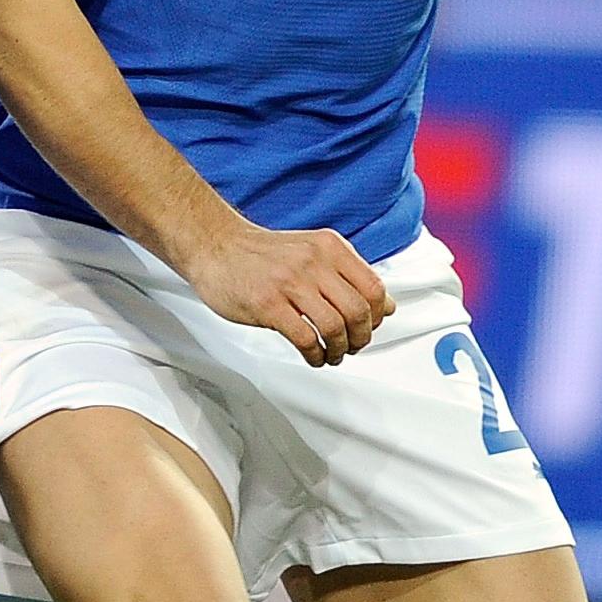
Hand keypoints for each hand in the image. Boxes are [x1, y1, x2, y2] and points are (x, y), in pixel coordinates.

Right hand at [178, 219, 392, 367]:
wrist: (215, 245)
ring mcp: (290, 282)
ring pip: (335, 327)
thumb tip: (386, 306)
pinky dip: (316, 355)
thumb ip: (349, 275)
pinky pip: (306, 339)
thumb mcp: (312, 252)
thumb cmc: (262, 254)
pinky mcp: (268, 304)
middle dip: (360, 338)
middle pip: (358, 311)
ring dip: (339, 350)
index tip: (367, 328)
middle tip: (351, 346)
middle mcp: (313, 261)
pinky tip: (312, 356)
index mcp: (329, 247)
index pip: (374, 288)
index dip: (376, 316)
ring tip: (331, 354)